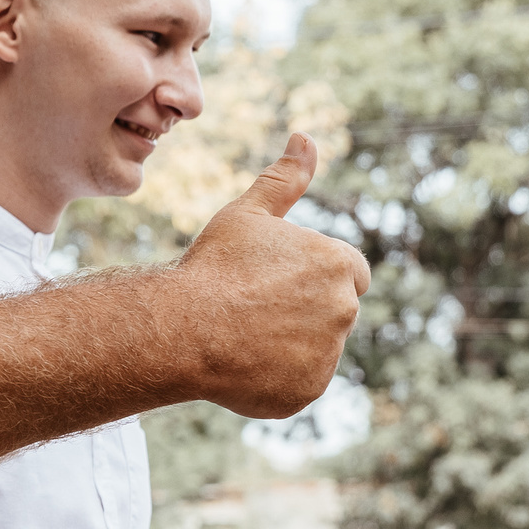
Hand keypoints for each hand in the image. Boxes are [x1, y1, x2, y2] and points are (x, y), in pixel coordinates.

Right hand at [165, 133, 369, 417]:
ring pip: (313, 347)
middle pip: (330, 310)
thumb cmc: (212, 267)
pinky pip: (296, 382)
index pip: (347, 271)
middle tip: (248, 307)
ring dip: (285, 342)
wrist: (181, 329)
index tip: (272, 279)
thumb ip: (284, 180)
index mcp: (338, 264)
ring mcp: (328, 354)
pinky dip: (274, 376)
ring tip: (238, 334)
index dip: (309, 274)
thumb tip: (306, 137)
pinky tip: (238, 362)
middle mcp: (344, 309)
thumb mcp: (246, 215)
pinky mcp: (308, 391)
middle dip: (298, 309)